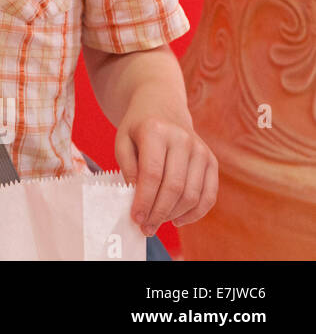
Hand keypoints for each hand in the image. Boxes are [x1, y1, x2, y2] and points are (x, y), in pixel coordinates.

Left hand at [114, 96, 217, 236]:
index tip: (135, 218)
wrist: (162, 106)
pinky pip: (209, 194)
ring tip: (157, 223)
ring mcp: (201, 150)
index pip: (152, 174)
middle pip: (174, 187)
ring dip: (174, 215)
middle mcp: (183, 140)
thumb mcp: (122, 139)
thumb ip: (127, 166)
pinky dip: (195, 212)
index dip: (144, 200)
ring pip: (192, 194)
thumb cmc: (138, 127)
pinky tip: (177, 219)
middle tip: (145, 228)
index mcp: (156, 131)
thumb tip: (136, 195)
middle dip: (158, 213)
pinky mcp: (212, 161)